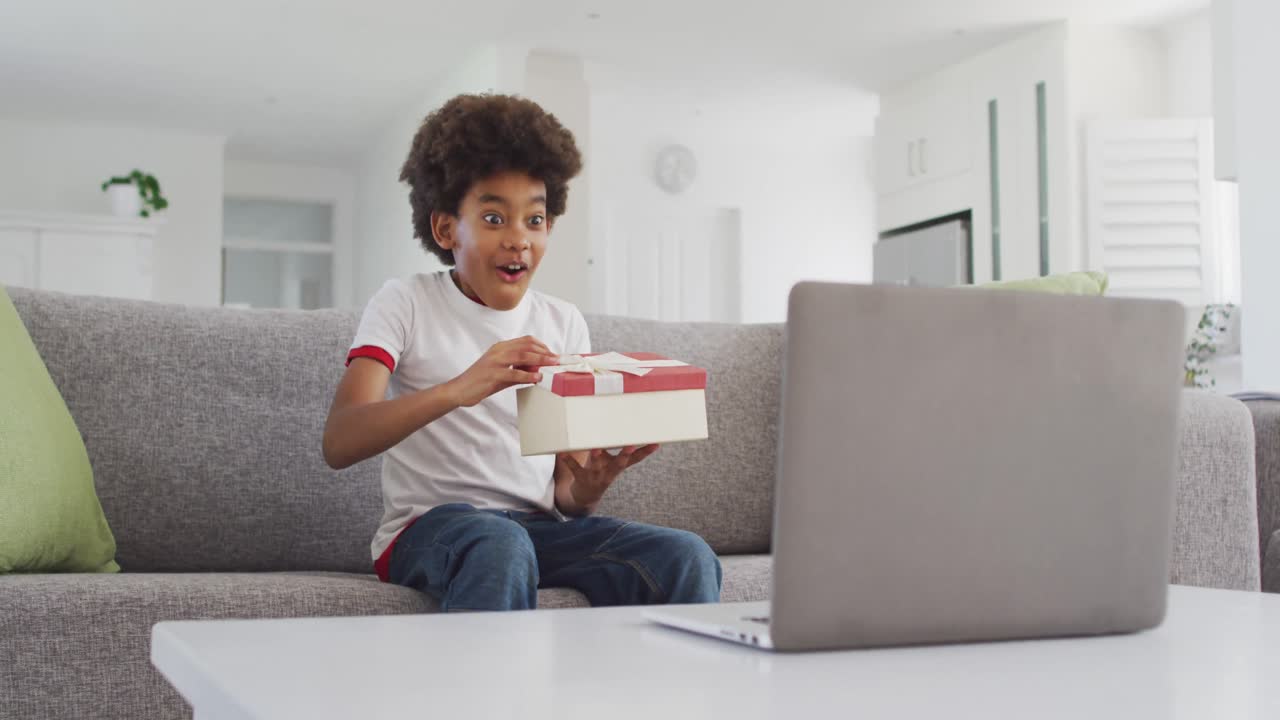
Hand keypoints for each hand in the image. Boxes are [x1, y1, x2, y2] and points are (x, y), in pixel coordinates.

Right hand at [445, 336, 560, 407]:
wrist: (460, 389)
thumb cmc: (481, 381)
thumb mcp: (502, 372)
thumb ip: (518, 370)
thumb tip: (537, 371)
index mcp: (501, 347)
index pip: (526, 340)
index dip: (542, 346)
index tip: (553, 354)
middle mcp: (499, 351)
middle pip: (527, 346)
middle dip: (545, 352)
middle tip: (558, 360)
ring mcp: (495, 362)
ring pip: (522, 356)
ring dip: (540, 360)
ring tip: (552, 365)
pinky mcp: (492, 374)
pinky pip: (514, 373)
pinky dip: (528, 376)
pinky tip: (537, 378)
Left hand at [556, 445, 660, 508]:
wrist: (585, 496)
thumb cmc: (600, 471)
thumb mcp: (609, 460)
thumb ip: (612, 445)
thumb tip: (617, 420)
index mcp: (618, 466)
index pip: (635, 459)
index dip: (646, 452)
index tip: (656, 443)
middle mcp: (609, 472)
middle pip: (619, 464)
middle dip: (625, 455)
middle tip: (631, 446)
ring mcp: (596, 476)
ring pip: (598, 466)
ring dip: (597, 457)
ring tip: (596, 449)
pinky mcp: (581, 478)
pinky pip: (575, 468)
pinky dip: (569, 461)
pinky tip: (562, 453)